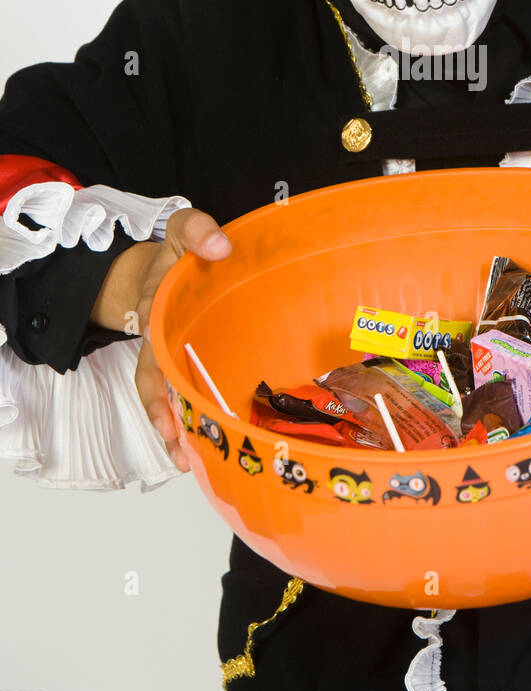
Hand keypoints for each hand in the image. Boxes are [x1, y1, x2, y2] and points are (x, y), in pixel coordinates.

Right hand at [91, 208, 231, 470]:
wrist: (169, 262)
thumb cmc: (179, 252)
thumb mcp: (183, 229)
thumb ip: (197, 230)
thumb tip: (219, 246)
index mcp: (156, 308)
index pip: (151, 338)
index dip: (156, 364)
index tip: (162, 389)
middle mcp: (157, 338)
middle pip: (153, 381)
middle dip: (162, 414)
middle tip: (177, 445)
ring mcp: (169, 356)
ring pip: (164, 397)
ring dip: (173, 429)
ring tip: (185, 460)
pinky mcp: (185, 365)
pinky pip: (181, 396)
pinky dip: (186, 422)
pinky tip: (200, 448)